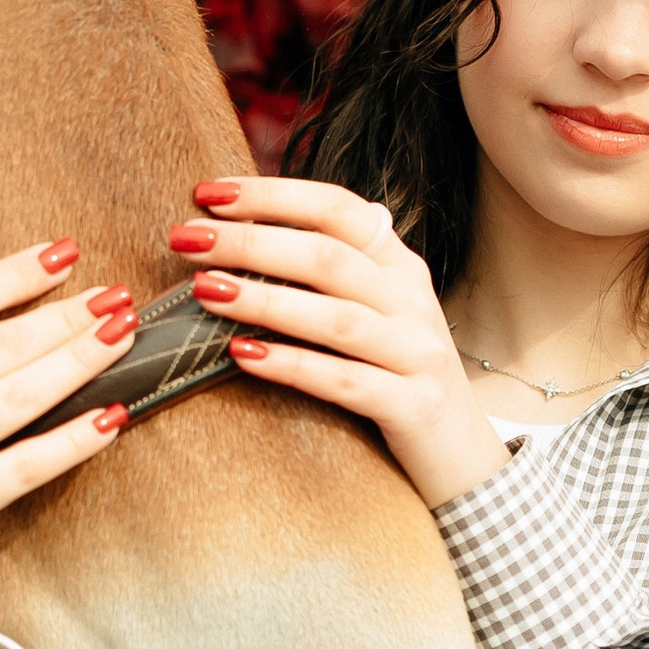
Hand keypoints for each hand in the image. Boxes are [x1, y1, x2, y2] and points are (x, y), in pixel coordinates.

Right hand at [0, 248, 136, 648]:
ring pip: (24, 396)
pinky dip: (71, 443)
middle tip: (112, 294)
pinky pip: (24, 468)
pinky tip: (108, 418)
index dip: (17, 272)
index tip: (58, 255)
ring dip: (81, 360)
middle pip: (6, 343)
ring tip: (121, 334)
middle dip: (68, 313)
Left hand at [166, 178, 508, 511]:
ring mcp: (417, 353)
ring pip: (335, 318)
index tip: (208, 193)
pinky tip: (242, 355)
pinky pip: (345, 382)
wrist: (461, 455)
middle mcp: (413, 300)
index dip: (272, 196)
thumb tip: (244, 230)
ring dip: (264, 300)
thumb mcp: (377, 311)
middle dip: (251, 242)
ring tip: (205, 290)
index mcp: (399, 265)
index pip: (337, 209)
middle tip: (186, 237)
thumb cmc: (397, 374)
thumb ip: (331, 271)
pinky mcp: (413, 406)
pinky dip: (293, 365)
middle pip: (327, 257)